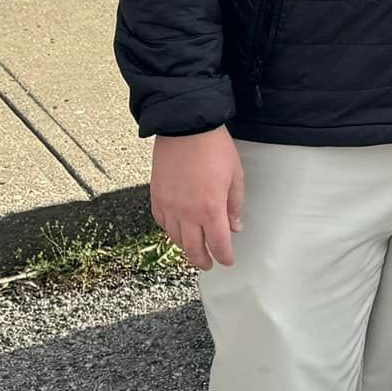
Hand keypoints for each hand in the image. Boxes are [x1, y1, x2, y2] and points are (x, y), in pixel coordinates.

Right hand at [151, 127, 243, 270]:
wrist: (186, 126)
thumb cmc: (214, 147)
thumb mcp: (235, 175)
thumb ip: (234, 205)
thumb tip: (234, 227)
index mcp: (211, 209)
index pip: (218, 245)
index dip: (224, 257)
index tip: (227, 260)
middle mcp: (188, 213)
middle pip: (193, 249)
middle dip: (203, 260)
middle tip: (208, 263)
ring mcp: (169, 206)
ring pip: (176, 239)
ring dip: (186, 248)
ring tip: (193, 249)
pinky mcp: (156, 197)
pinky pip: (162, 223)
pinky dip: (170, 230)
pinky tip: (176, 229)